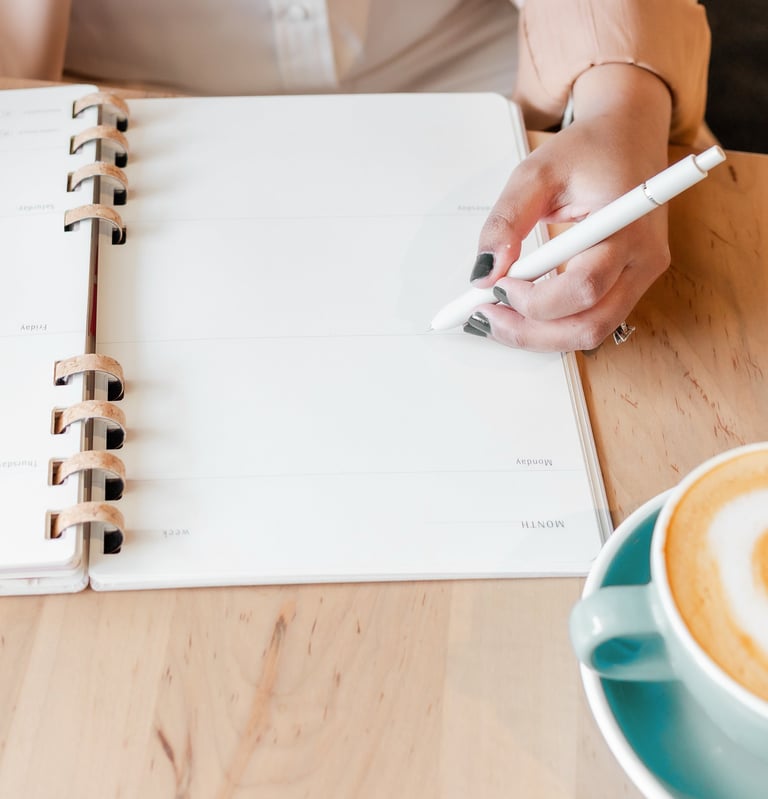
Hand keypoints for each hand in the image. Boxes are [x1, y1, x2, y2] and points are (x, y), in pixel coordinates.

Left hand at [467, 64, 672, 351]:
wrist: (629, 135)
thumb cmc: (587, 150)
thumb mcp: (536, 172)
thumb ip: (507, 221)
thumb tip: (484, 273)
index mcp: (626, 226)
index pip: (583, 288)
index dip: (533, 300)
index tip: (495, 286)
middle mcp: (643, 259)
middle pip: (590, 325)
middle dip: (531, 332)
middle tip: (487, 315)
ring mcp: (641, 276)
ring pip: (592, 333)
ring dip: (540, 335)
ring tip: (498, 315)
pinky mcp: (631, 284)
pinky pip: (592, 321)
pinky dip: (553, 326)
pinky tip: (520, 311)